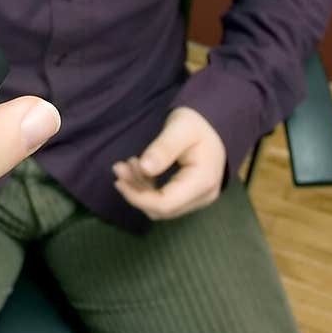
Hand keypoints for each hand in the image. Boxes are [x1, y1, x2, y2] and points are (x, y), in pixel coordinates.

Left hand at [112, 106, 225, 220]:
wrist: (212, 125)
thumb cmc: (197, 123)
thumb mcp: (180, 128)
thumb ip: (163, 148)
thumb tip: (145, 168)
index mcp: (203, 181)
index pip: (166, 204)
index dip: (138, 198)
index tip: (119, 180)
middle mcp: (203, 196)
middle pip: (162, 209)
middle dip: (136, 192)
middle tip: (120, 167)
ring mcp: (199, 198)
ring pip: (161, 207)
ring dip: (140, 189)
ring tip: (128, 164)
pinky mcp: (191, 196)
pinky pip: (165, 200)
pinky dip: (148, 188)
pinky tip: (139, 169)